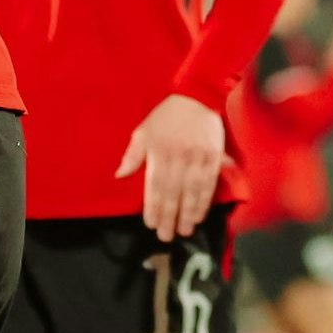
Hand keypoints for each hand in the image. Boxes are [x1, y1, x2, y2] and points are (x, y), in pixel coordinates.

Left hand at [114, 92, 229, 238]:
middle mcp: (178, 157)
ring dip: (187, 214)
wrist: (197, 96)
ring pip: (192, 192)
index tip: (151, 224)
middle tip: (166, 236)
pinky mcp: (213, 157)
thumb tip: (119, 176)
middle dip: (169, 217)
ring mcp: (197, 158)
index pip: (155, 186)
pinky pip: (209, 184)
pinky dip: (204, 202)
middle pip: (173, 193)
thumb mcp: (143, 131)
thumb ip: (132, 156)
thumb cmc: (166, 116)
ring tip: (184, 231)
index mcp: (159, 152)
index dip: (153, 207)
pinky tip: (199, 215)